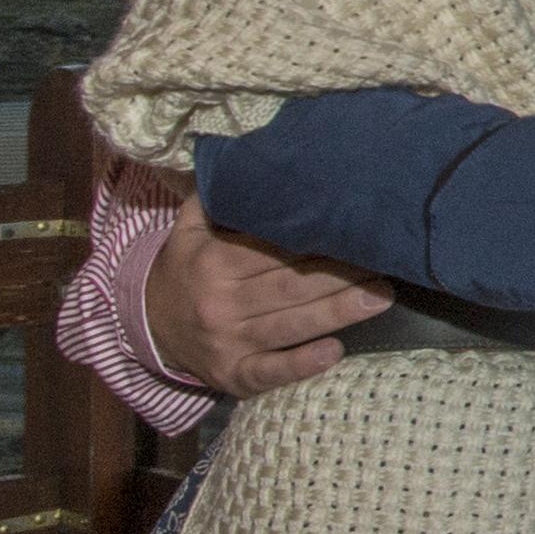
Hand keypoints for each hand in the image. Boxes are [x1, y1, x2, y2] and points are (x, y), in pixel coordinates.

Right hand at [141, 213, 390, 399]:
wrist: (147, 328)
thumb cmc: (186, 270)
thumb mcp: (188, 230)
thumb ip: (216, 196)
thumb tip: (250, 157)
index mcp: (213, 262)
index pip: (274, 250)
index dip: (317, 239)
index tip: (356, 229)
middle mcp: (220, 303)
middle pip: (290, 286)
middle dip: (341, 275)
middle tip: (386, 262)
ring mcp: (227, 343)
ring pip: (290, 325)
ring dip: (338, 312)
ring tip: (381, 297)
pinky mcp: (233, 376)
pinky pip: (270, 372)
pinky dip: (301, 364)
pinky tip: (334, 352)